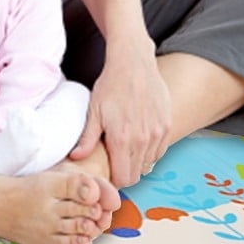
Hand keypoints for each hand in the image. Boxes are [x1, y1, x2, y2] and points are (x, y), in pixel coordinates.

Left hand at [69, 49, 171, 187]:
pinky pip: (160, 151)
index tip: (108, 172)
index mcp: (122, 139)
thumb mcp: (94, 111)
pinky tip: (139, 139)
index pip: (123, 179)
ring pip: (149, 164)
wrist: (133, 63)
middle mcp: (143, 139)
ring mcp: (158, 133)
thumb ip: (87, 139)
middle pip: (137, 175)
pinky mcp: (167, 125)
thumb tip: (76, 158)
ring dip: (138, 162)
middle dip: (125, 173)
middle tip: (115, 161)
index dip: (114, 179)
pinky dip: (150, 151)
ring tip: (126, 148)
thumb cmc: (110, 85)